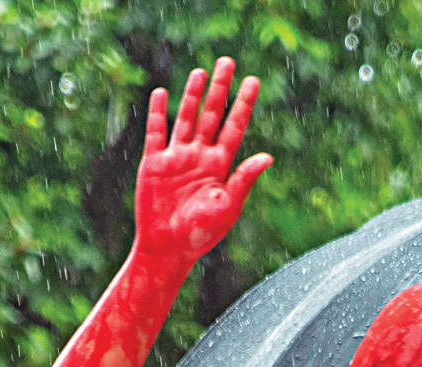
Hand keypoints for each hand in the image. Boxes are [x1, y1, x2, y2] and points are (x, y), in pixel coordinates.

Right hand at [133, 58, 271, 277]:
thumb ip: (244, 180)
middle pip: (211, 114)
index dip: (244, 104)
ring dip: (192, 95)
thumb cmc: (201, 234)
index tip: (253, 81)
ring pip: (186, 118)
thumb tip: (268, 156)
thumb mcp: (228, 207)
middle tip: (228, 61)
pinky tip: (162, 93)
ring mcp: (176, 158)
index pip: (234, 127)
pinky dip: (158, 113)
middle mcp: (200, 157)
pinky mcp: (153, 164)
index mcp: (220, 166)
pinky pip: (156, 133)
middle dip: (220, 88)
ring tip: (200, 72)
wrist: (167, 250)